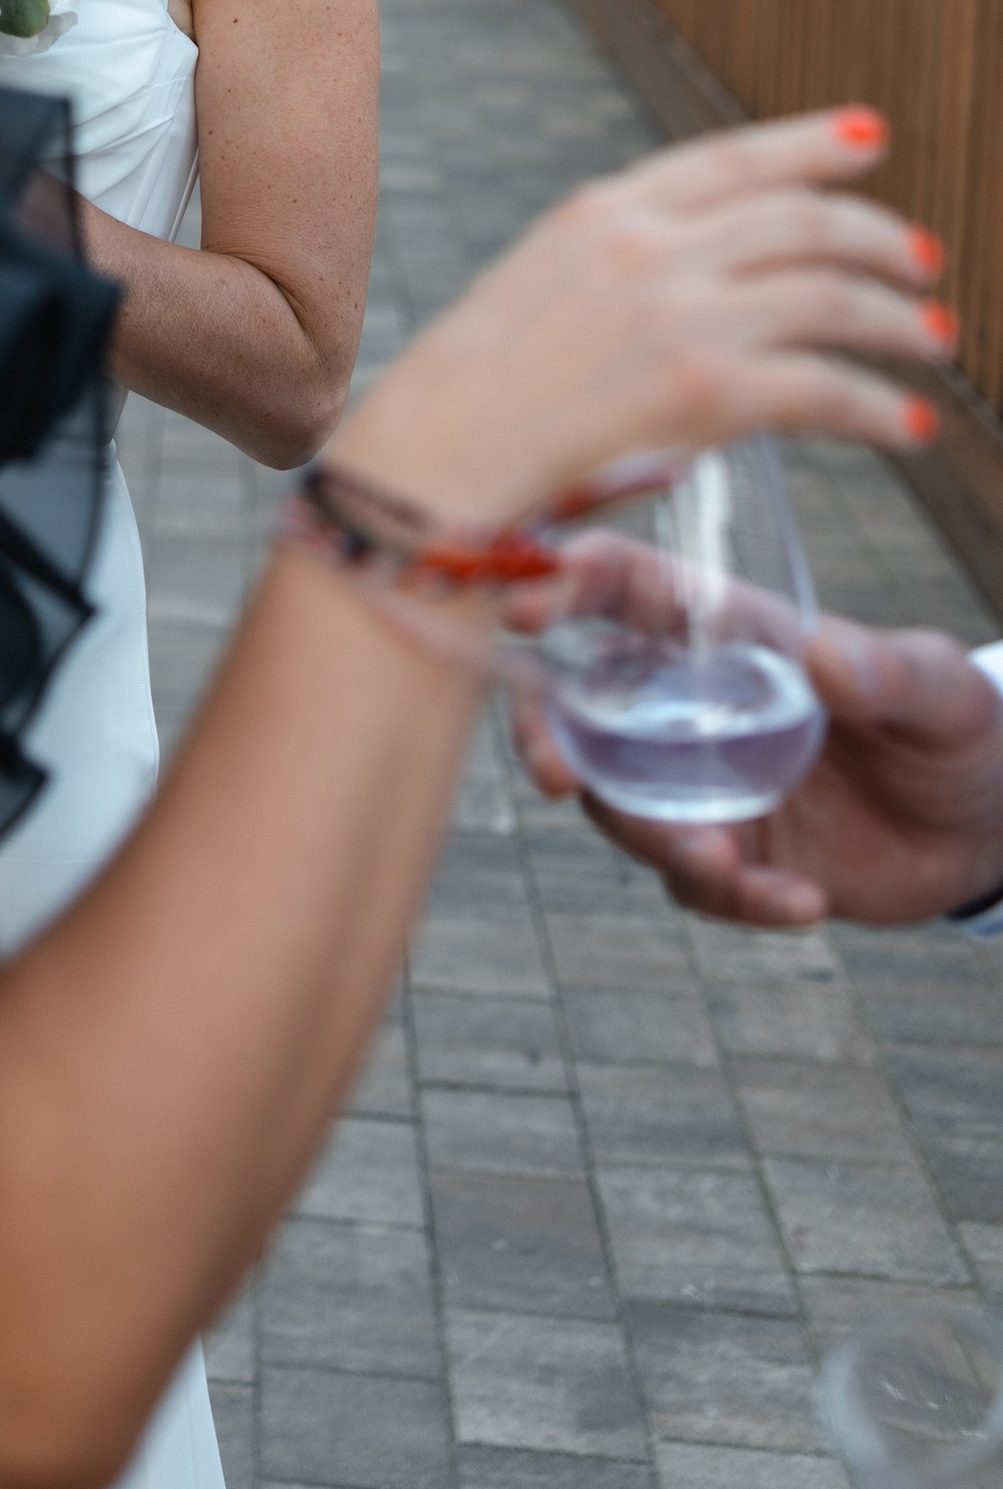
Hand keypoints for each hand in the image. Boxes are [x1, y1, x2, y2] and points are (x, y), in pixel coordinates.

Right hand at [336, 109, 947, 531]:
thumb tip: (707, 277)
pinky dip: (884, 411)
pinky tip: (912, 430)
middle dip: (879, 239)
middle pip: (802, 221)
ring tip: (932, 341)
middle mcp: (652, 247)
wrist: (440, 451)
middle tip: (924, 263)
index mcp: (606, 210)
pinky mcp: (708, 390)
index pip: (733, 157)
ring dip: (899, 322)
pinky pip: (829, 390)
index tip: (871, 138)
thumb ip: (623, 261)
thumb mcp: (542, 280)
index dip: (811, 144)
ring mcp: (683, 313)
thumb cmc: (478, 387)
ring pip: (832, 298)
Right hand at [519, 602, 1002, 927]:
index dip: (567, 584)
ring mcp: (701, 786)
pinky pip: (696, 886)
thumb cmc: (953, 724)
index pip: (627, 591)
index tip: (531, 605)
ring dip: (657, 837)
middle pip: (580, 707)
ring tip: (725, 861)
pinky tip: (804, 904)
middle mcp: (691, 706)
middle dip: (546, 735)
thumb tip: (826, 657)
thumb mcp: (939, 688)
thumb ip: (887, 670)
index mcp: (727, 633)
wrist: (982, 826)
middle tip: (556, 773)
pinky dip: (737, 900)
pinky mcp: (729, 858)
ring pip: (624, 809)